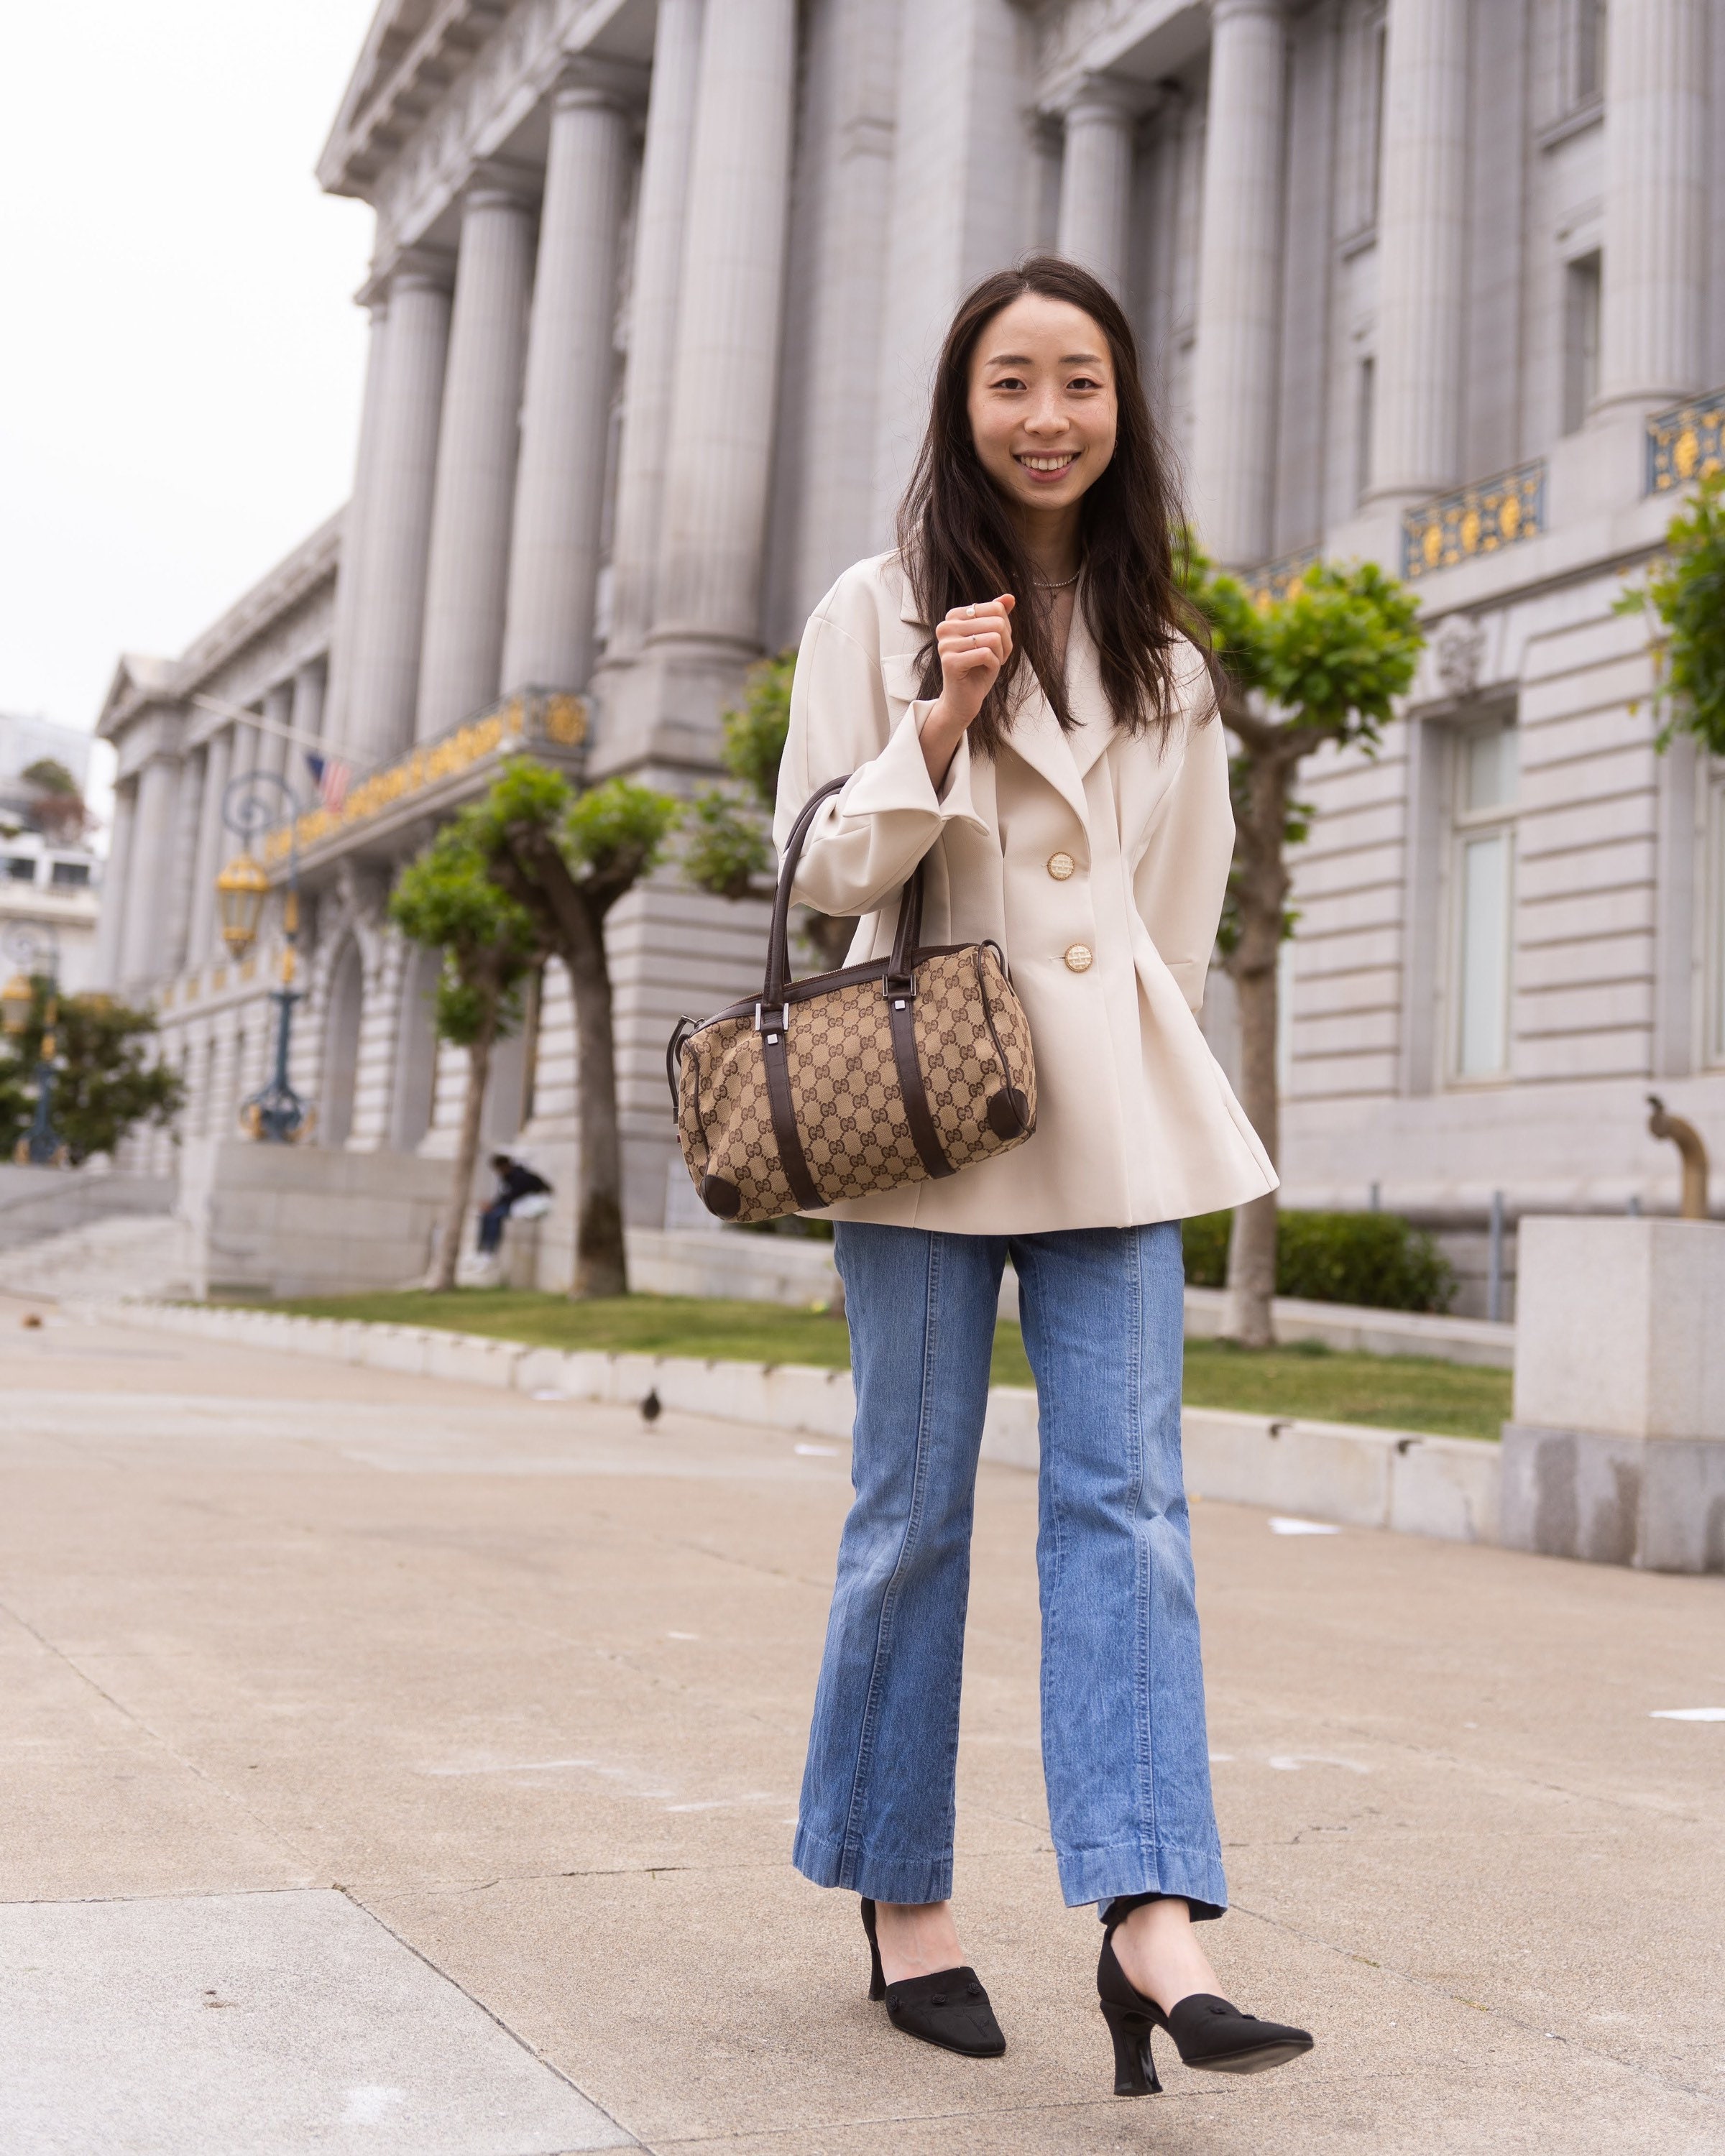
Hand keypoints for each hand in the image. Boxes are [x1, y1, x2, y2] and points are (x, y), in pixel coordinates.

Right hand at [921, 595, 1014, 786]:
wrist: (964, 699)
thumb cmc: (979, 668)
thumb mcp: (992, 638)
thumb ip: (998, 616)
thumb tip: (1010, 597)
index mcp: (954, 616)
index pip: (996, 608)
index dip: (1005, 628)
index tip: (996, 644)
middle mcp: (946, 626)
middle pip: (997, 622)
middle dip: (1005, 643)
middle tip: (996, 657)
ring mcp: (945, 644)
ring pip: (993, 638)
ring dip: (999, 655)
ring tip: (989, 664)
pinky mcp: (950, 661)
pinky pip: (986, 654)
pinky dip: (993, 665)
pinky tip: (984, 671)